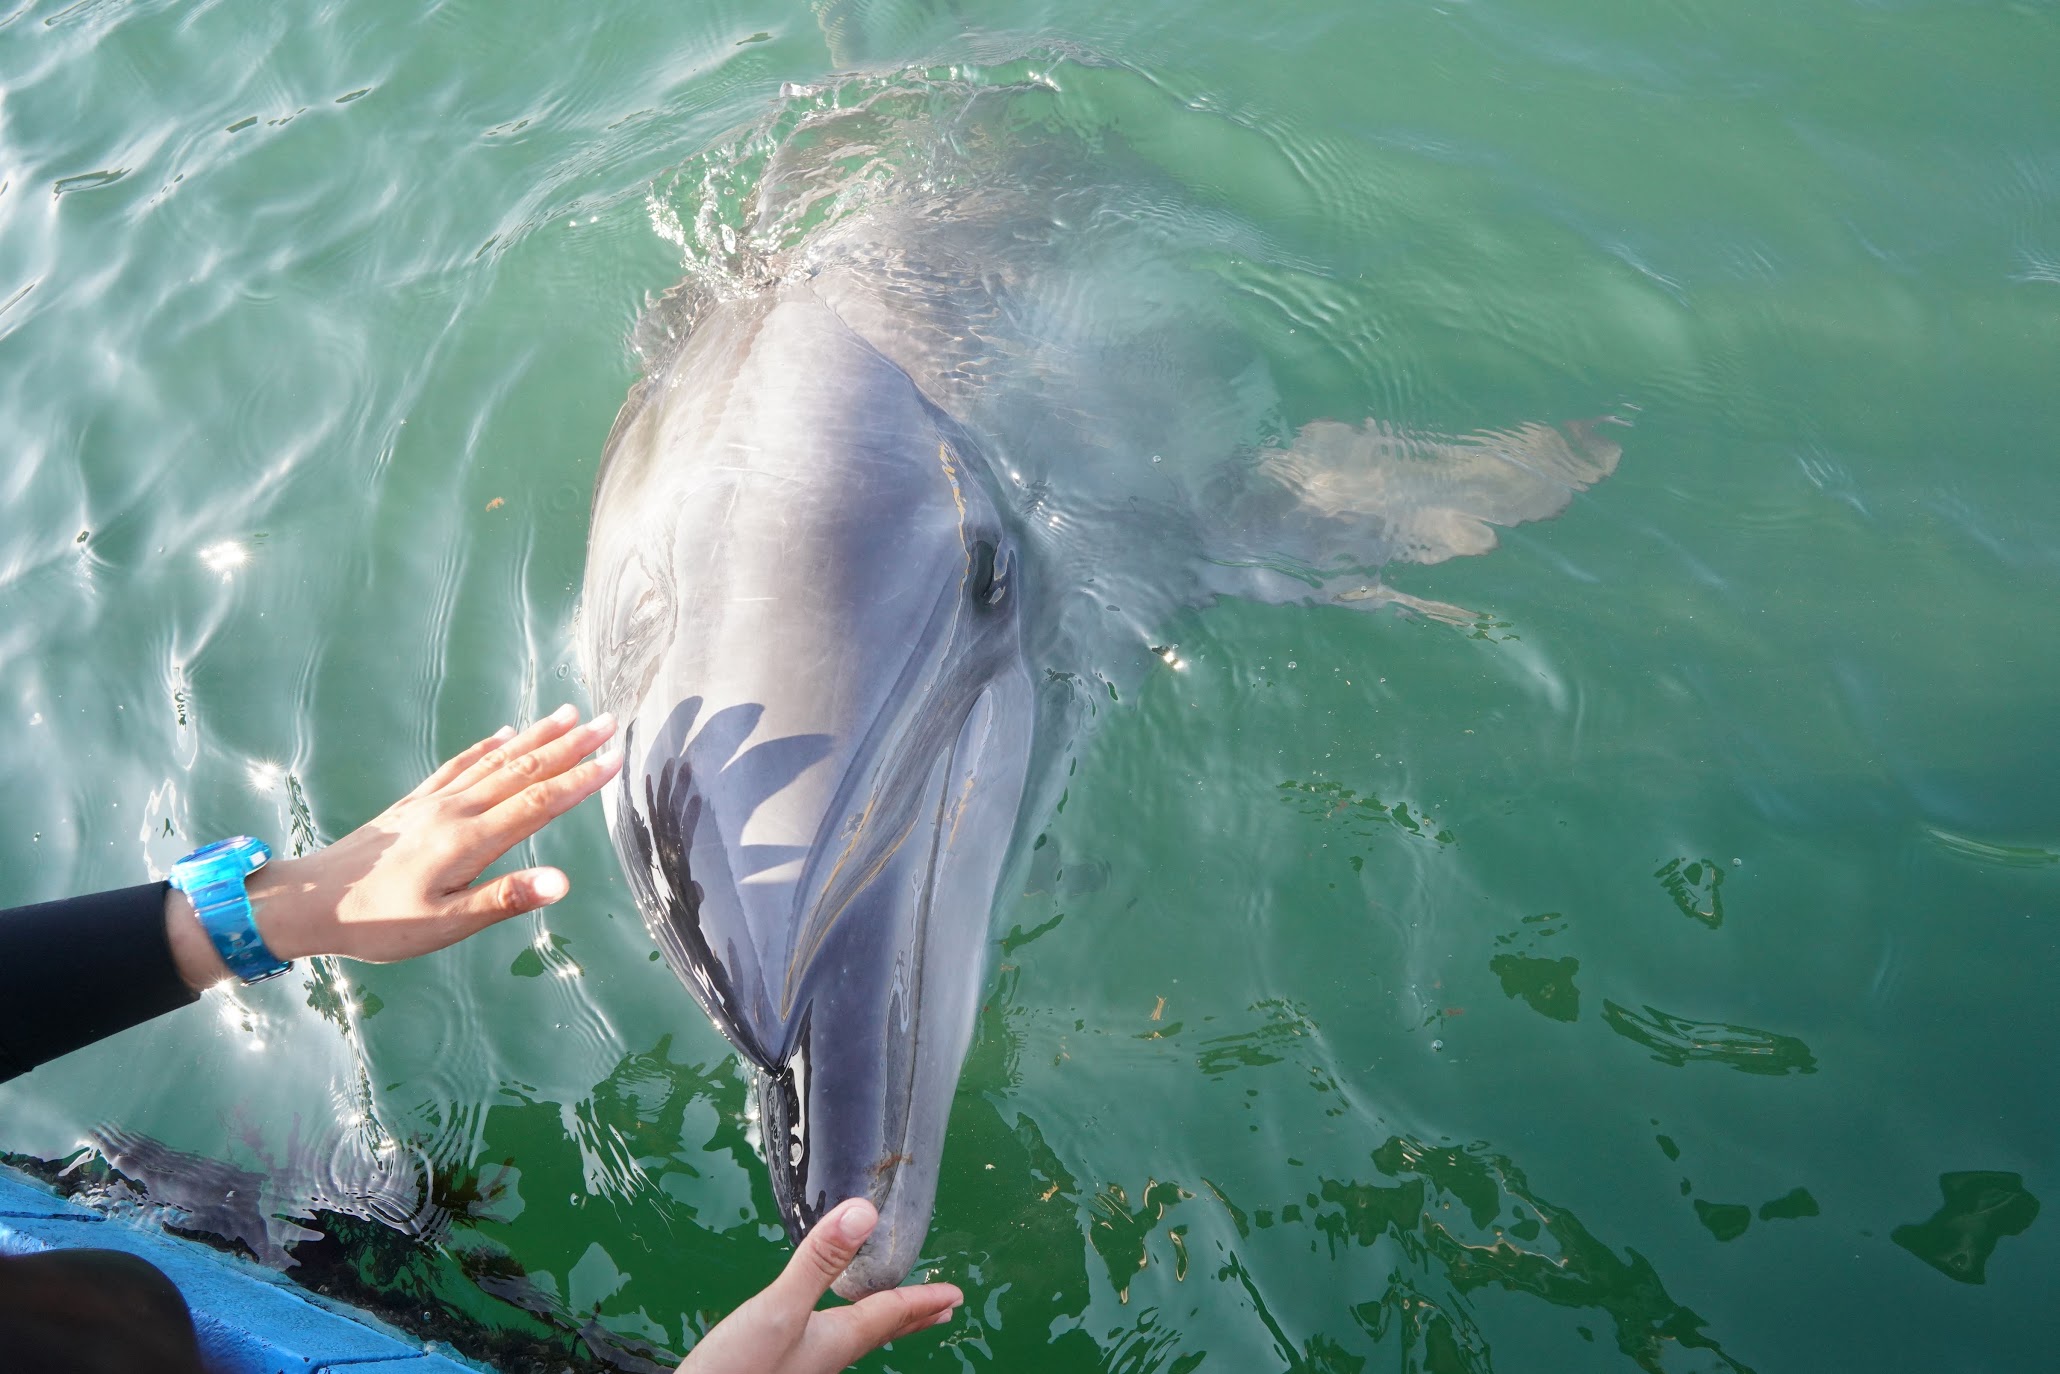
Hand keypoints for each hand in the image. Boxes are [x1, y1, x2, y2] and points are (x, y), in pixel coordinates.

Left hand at [166, 705, 621, 987]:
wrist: (308, 902)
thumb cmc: (379, 922)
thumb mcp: (445, 924)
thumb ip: (505, 898)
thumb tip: (563, 882)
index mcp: (470, 840)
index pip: (539, 803)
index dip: (580, 780)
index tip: (616, 758)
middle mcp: (456, 810)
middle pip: (523, 770)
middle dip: (569, 745)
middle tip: (608, 721)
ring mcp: (434, 802)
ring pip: (496, 760)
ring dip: (537, 737)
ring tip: (569, 713)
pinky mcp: (415, 802)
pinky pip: (459, 764)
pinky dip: (487, 746)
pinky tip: (504, 734)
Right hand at [680, 1198, 961, 1373]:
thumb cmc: (738, 1372)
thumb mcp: (778, 1308)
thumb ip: (819, 1261)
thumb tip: (865, 1213)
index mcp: (834, 1340)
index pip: (889, 1314)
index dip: (922, 1298)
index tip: (955, 1294)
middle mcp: (825, 1356)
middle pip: (879, 1331)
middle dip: (911, 1316)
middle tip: (943, 1309)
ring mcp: (802, 1365)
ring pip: (855, 1339)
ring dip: (882, 1323)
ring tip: (896, 1314)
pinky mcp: (777, 1368)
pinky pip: (827, 1343)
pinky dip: (845, 1328)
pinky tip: (825, 1327)